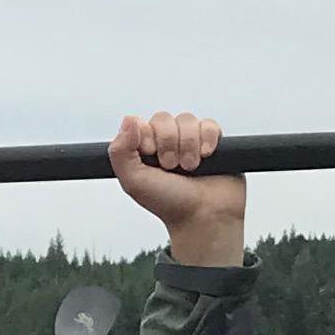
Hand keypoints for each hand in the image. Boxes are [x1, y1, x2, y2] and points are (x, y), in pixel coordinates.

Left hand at [110, 112, 245, 269]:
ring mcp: (189, 141)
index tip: (151, 157)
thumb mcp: (133, 181)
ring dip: (188, 145)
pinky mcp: (213, 141)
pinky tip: (206, 156)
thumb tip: (128, 119)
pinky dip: (207, 139)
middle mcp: (166, 143)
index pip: (141, 123)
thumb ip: (121, 152)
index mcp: (144, 151)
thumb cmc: (168, 203)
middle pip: (164, 119)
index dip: (147, 137)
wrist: (203, 216)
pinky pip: (210, 124)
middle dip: (168, 144)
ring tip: (190, 168)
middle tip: (171, 167)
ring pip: (187, 120)